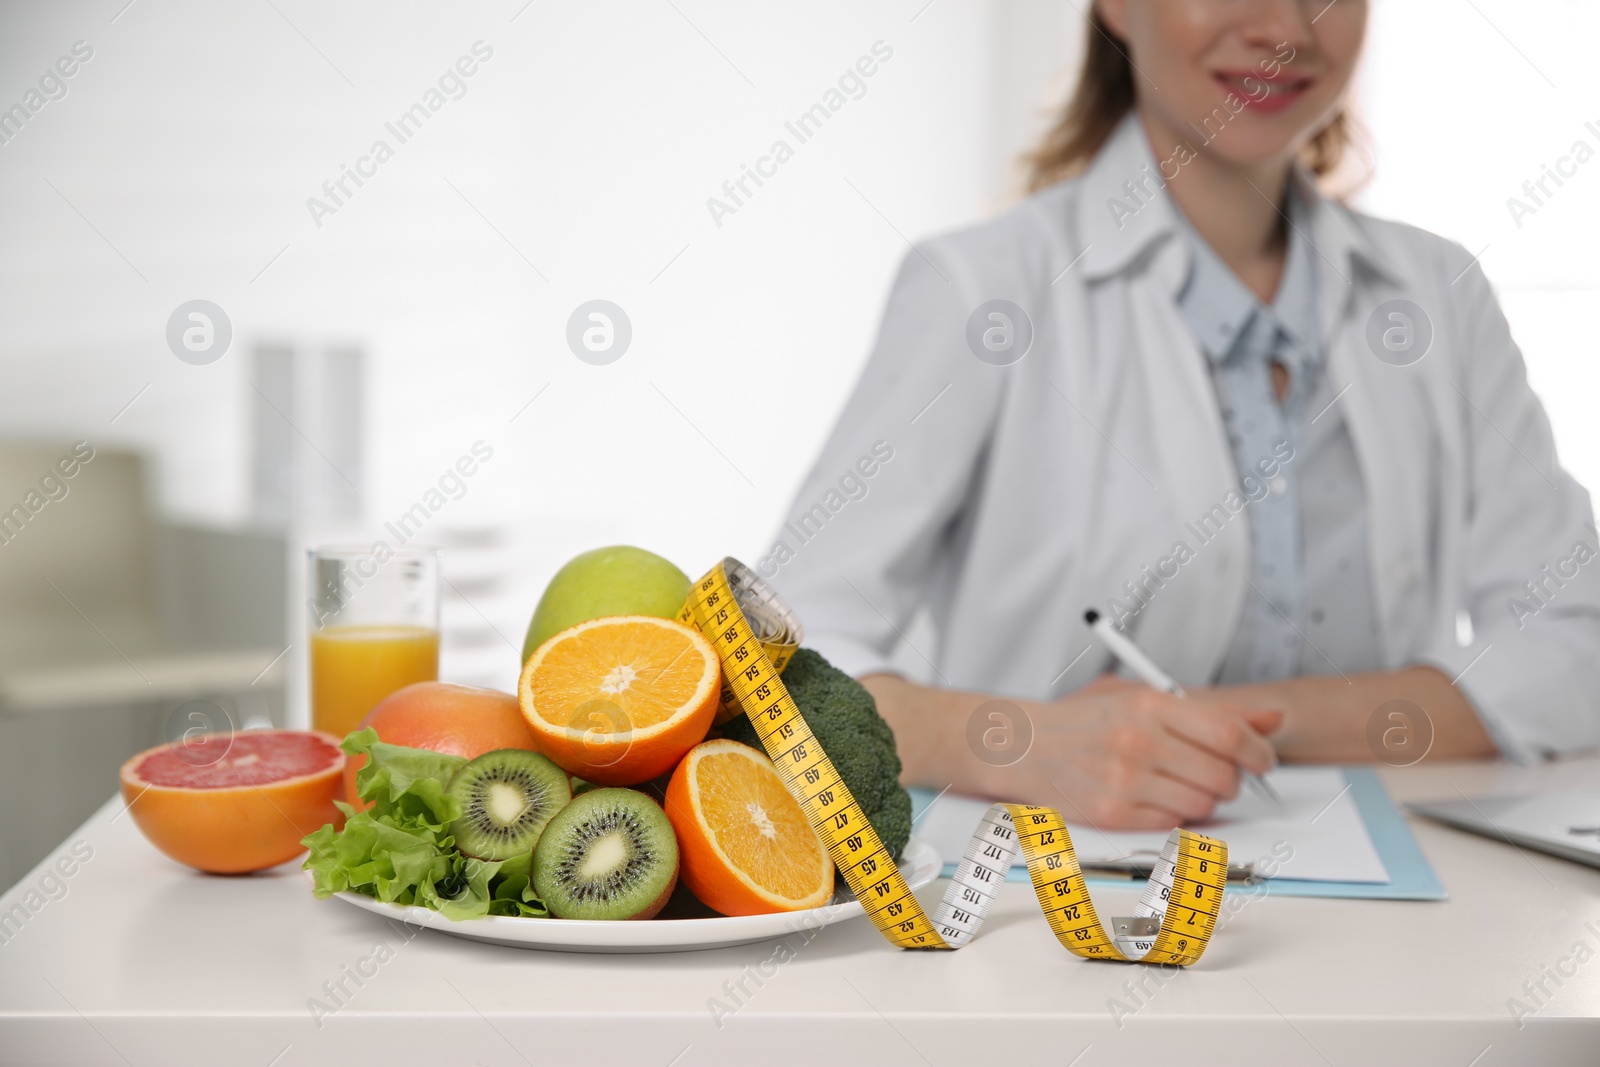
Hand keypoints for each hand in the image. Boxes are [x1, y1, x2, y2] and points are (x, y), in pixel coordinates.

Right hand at [1011, 674, 1281, 830]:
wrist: (1021, 745)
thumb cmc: (1085, 721)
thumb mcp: (1141, 697)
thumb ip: (1208, 709)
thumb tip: (1271, 718)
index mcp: (1148, 705)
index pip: (1228, 732)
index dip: (1258, 750)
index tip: (1263, 759)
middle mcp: (1136, 741)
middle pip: (1222, 775)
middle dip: (1231, 780)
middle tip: (1218, 774)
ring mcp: (1123, 781)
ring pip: (1202, 806)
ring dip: (1203, 801)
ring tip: (1180, 785)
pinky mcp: (1111, 814)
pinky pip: (1172, 826)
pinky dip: (1173, 817)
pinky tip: (1155, 799)